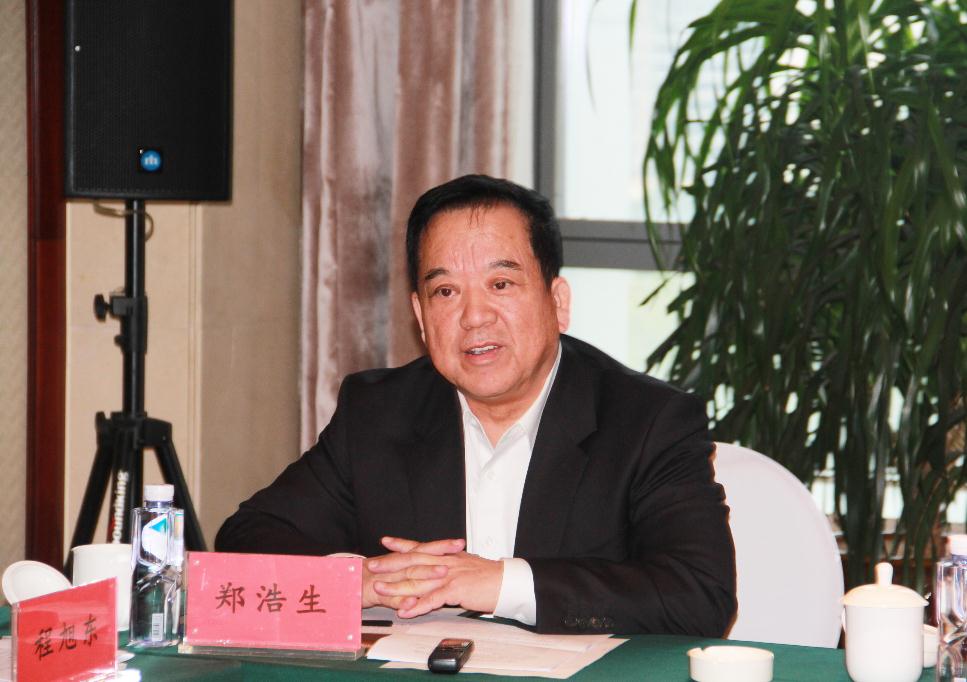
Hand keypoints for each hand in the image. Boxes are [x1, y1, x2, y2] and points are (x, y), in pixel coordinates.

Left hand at [368, 537, 502, 617]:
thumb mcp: (467, 564)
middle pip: (413, 561)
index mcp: (447, 555)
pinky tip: (405, 611)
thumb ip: (450, 564)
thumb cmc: (489, 576)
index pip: (421, 547)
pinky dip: (417, 606)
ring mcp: (449, 575)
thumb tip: (440, 566)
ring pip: (418, 580)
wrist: (506, 582)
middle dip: (391, 563)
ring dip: (397, 586)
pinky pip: (432, 599)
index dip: (402, 544)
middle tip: (372, 565)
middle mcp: (445, 562)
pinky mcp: (455, 590)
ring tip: (380, 590)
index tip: (385, 541)